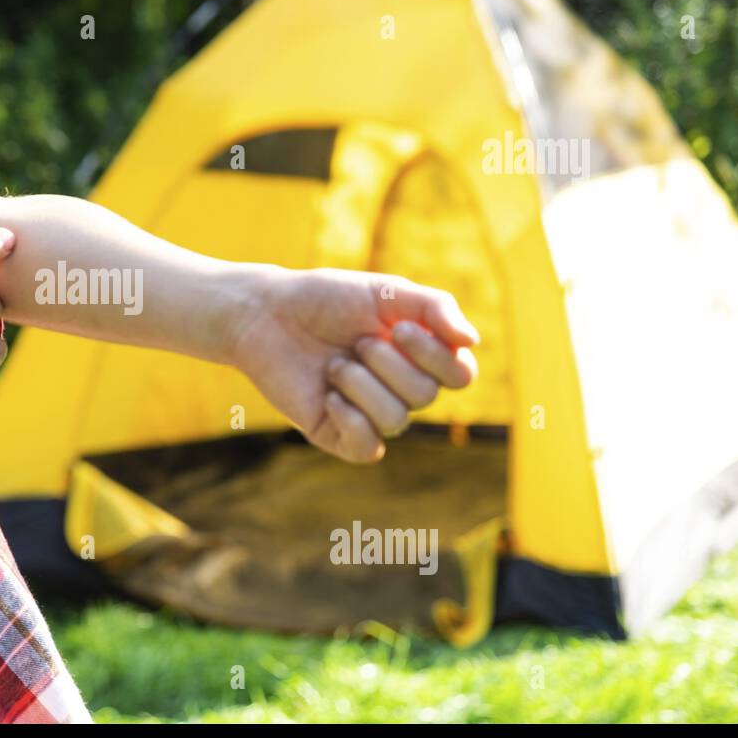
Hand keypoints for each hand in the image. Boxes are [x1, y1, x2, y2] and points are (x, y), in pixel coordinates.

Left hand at [227, 267, 478, 462]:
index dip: (437, 356)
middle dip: (388, 363)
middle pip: (426, 395)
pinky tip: (329, 395)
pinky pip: (367, 446)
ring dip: (362, 385)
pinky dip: (350, 418)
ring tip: (334, 364)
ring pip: (397, 420)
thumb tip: (472, 341)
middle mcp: (399, 388)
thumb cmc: (325, 299)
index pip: (460, 375)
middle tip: (355, 343)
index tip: (399, 328)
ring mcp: (369, 414)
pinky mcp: (338, 434)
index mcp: (418, 356)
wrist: (266, 314)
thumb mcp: (385, 291)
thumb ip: (434, 307)